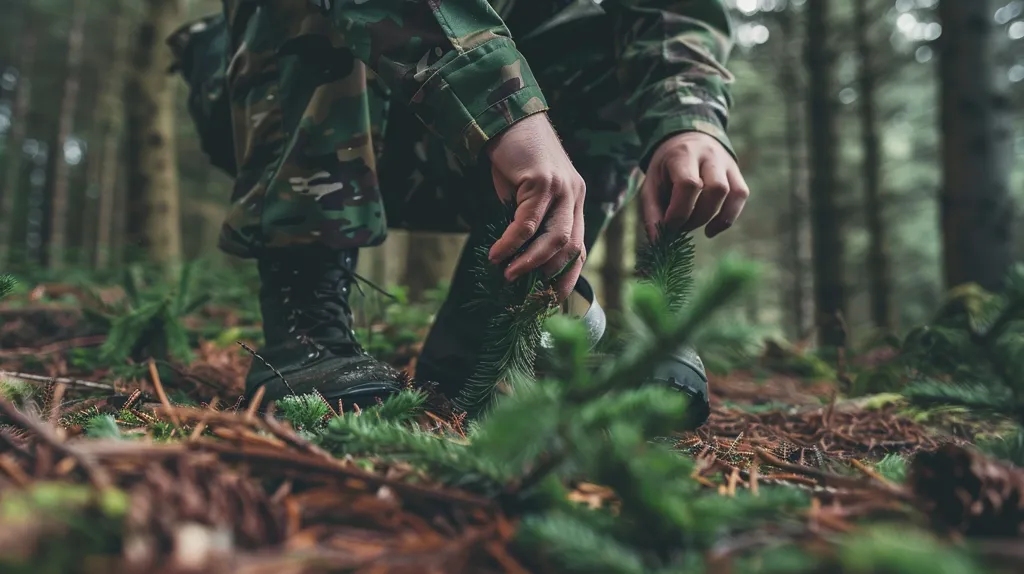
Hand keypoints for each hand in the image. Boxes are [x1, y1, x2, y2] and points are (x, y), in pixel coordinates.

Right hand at [485, 112, 586, 302]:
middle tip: (529, 296)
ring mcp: (562, 187)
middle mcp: (574, 195)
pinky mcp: (542, 181)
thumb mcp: (526, 196)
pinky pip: (527, 222)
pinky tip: (496, 254)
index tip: (552, 301)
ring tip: (509, 276)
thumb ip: (530, 223)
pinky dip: (511, 242)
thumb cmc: (513, 160)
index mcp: (575, 201)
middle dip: (551, 277)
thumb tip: (519, 260)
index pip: (579, 247)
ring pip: (553, 238)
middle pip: (571, 247)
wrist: (505, 120)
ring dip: (530, 262)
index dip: (567, 277)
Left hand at [640, 132, 749, 240]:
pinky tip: (711, 229)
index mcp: (683, 155)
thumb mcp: (651, 184)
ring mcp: (727, 163)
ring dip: (711, 218)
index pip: (689, 184)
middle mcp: (709, 156)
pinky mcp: (736, 173)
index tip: (669, 227)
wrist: (686, 140)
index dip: (679, 212)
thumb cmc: (665, 168)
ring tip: (692, 224)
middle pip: (715, 190)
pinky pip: (740, 196)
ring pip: (731, 193)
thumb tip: (659, 241)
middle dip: (696, 217)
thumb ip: (652, 212)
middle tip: (679, 225)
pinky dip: (727, 218)